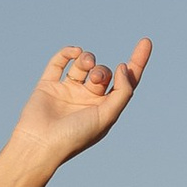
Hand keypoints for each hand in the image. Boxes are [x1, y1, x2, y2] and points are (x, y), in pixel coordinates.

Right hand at [8, 40, 150, 167]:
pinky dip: (67, 53)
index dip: (136, 62)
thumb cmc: (75, 136)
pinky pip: (59, 62)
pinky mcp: (48, 85)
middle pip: (103, 73)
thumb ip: (122, 92)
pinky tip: (74, 51)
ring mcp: (67, 91)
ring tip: (85, 62)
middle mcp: (86, 100)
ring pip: (82, 65)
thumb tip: (124, 67)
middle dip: (102, 71)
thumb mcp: (107, 117)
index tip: (146, 41)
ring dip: (88, 59)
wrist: (40, 144)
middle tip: (96, 79)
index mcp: (103, 110)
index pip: (125, 83)